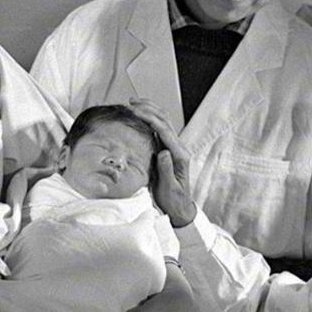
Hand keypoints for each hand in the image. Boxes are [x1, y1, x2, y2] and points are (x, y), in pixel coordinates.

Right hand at [129, 98, 195, 226]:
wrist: (179, 208)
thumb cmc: (173, 200)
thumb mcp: (169, 188)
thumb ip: (166, 170)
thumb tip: (163, 152)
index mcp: (180, 156)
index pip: (164, 131)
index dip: (150, 118)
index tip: (135, 111)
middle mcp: (179, 149)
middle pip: (165, 121)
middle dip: (148, 108)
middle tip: (131, 103)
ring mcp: (174, 148)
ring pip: (164, 122)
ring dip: (150, 110)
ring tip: (134, 103)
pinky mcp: (169, 150)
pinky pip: (160, 130)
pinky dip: (150, 119)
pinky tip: (140, 115)